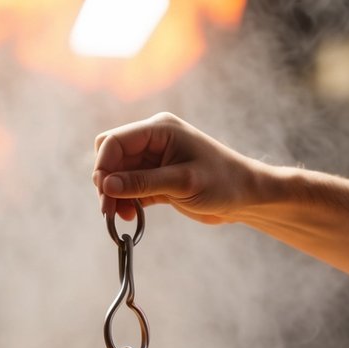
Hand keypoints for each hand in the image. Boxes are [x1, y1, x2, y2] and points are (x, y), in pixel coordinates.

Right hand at [92, 112, 260, 225]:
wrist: (245, 196)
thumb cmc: (222, 182)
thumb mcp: (182, 183)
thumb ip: (143, 183)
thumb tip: (107, 184)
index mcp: (159, 129)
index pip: (115, 141)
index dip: (103, 166)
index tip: (104, 194)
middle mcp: (153, 141)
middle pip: (112, 156)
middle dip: (105, 181)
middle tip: (109, 210)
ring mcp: (154, 161)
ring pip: (118, 174)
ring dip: (115, 195)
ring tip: (121, 217)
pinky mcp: (157, 180)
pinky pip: (131, 188)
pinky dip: (126, 201)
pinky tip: (131, 216)